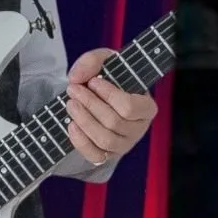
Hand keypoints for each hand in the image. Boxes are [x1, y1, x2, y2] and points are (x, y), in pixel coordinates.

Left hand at [64, 48, 158, 166]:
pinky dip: (80, 141)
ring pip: (105, 139)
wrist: (98, 96)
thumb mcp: (104, 62)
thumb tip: (76, 78)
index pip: (130, 107)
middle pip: (114, 122)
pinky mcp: (108, 155)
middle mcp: (139, 129)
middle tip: (73, 90)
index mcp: (146, 107)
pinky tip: (71, 125)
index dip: (109, 95)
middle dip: (90, 104)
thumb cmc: (107, 78)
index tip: (93, 82)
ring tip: (70, 105)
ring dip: (84, 121)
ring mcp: (124, 145)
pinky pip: (95, 156)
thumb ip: (92, 61)